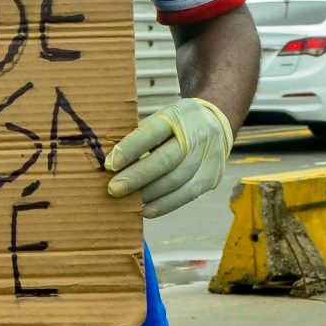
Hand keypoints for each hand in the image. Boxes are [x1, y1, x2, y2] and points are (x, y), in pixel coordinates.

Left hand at [105, 97, 233, 217]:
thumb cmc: (177, 124)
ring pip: (176, 181)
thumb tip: (111, 163)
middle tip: (113, 188)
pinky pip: (187, 195)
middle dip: (137, 177)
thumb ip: (140, 138)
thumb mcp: (161, 119)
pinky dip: (164, 205)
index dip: (130, 149)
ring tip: (126, 201)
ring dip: (148, 194)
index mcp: (178, 115)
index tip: (109, 164)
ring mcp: (208, 157)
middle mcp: (197, 135)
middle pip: (165, 160)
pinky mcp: (212, 177)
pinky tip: (145, 210)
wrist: (217, 123)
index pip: (152, 132)